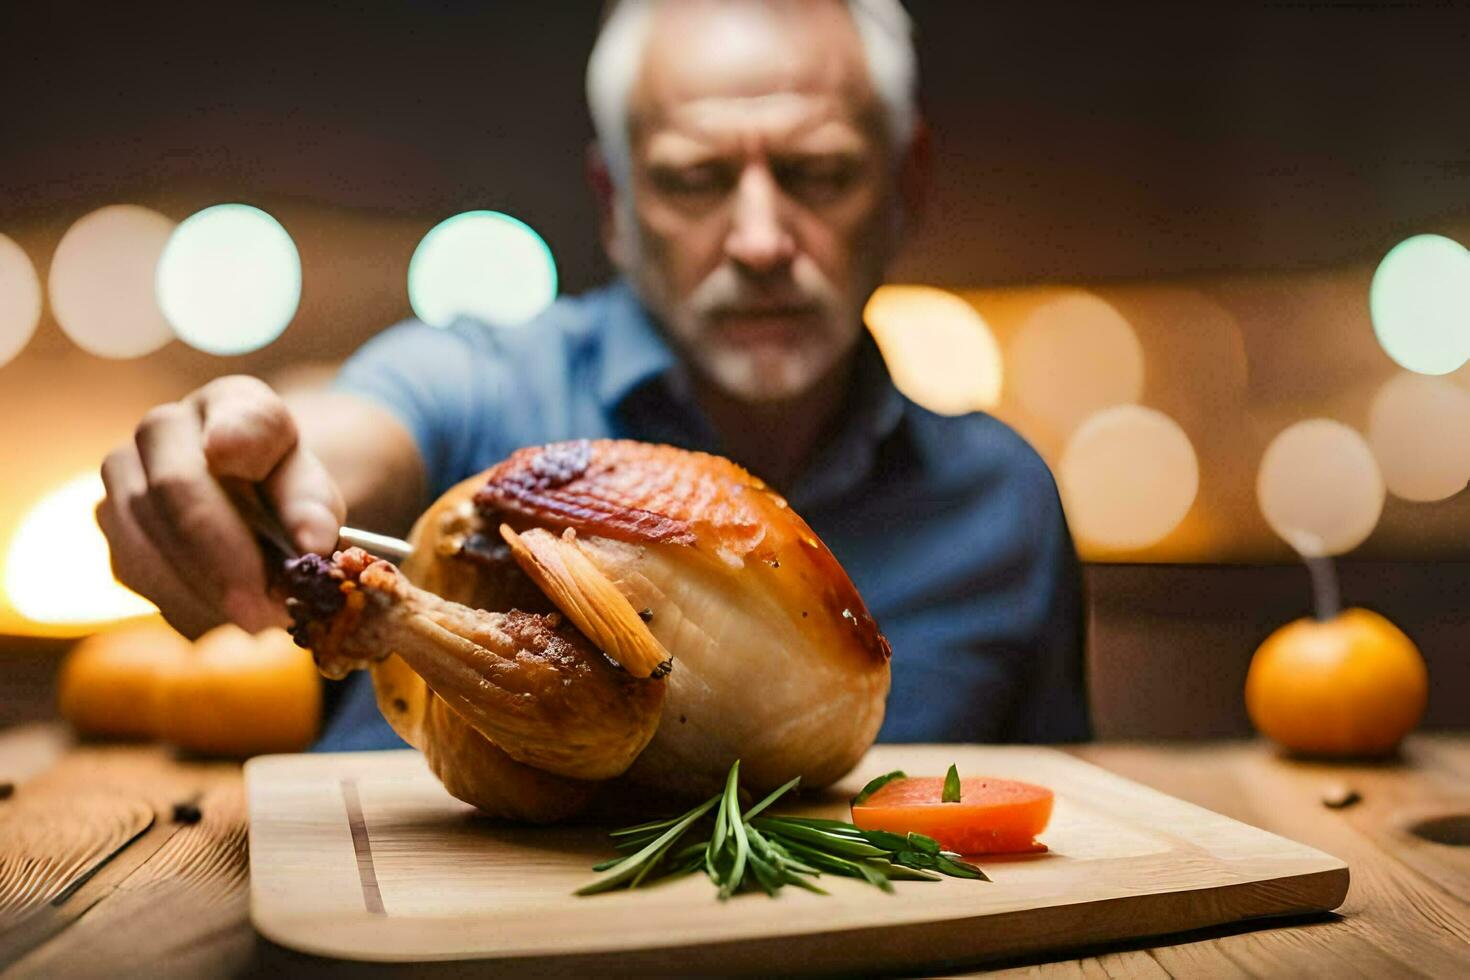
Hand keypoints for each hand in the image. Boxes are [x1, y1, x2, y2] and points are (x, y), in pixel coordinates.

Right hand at [97, 376, 345, 637]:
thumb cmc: (284, 494)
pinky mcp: (112, 528)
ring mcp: (124, 476)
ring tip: (253, 620)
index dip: (233, 435)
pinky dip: (183, 604)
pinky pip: (138, 573)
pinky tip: (219, 617)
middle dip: (219, 558)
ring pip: (146, 538)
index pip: (235, 418)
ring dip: (201, 592)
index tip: (229, 456)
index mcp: (230, 402)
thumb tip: (311, 541)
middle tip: (263, 610)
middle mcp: (162, 429)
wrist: (245, 503)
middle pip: (172, 488)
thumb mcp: (313, 493)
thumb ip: (313, 507)